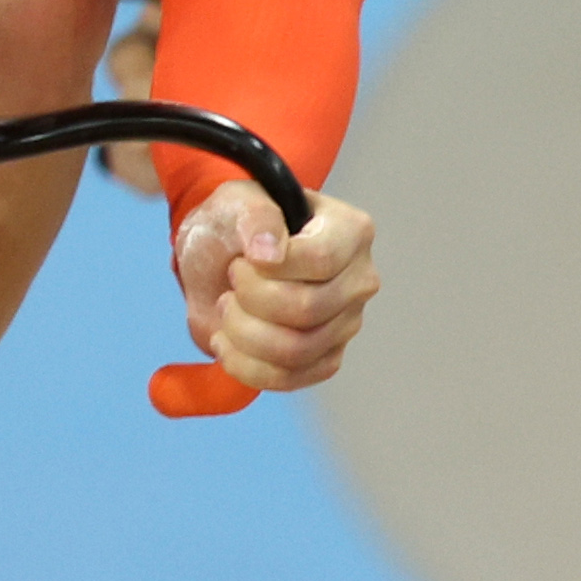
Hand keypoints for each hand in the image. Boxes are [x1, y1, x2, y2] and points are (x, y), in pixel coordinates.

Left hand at [171, 181, 377, 394]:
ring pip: (296, 349)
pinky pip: (289, 378)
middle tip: (230, 281)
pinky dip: (245, 365)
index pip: (320, 260)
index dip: (270, 268)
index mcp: (352, 231)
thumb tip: (270, 253)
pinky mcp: (326, 358)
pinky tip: (226, 342)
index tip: (242, 258)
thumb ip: (255, 216)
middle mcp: (360, 280)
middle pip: (307, 309)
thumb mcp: (237, 201)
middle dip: (249, 300)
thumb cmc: (237, 224)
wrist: (221, 260)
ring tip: (226, 308)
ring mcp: (347, 323)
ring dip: (242, 332)